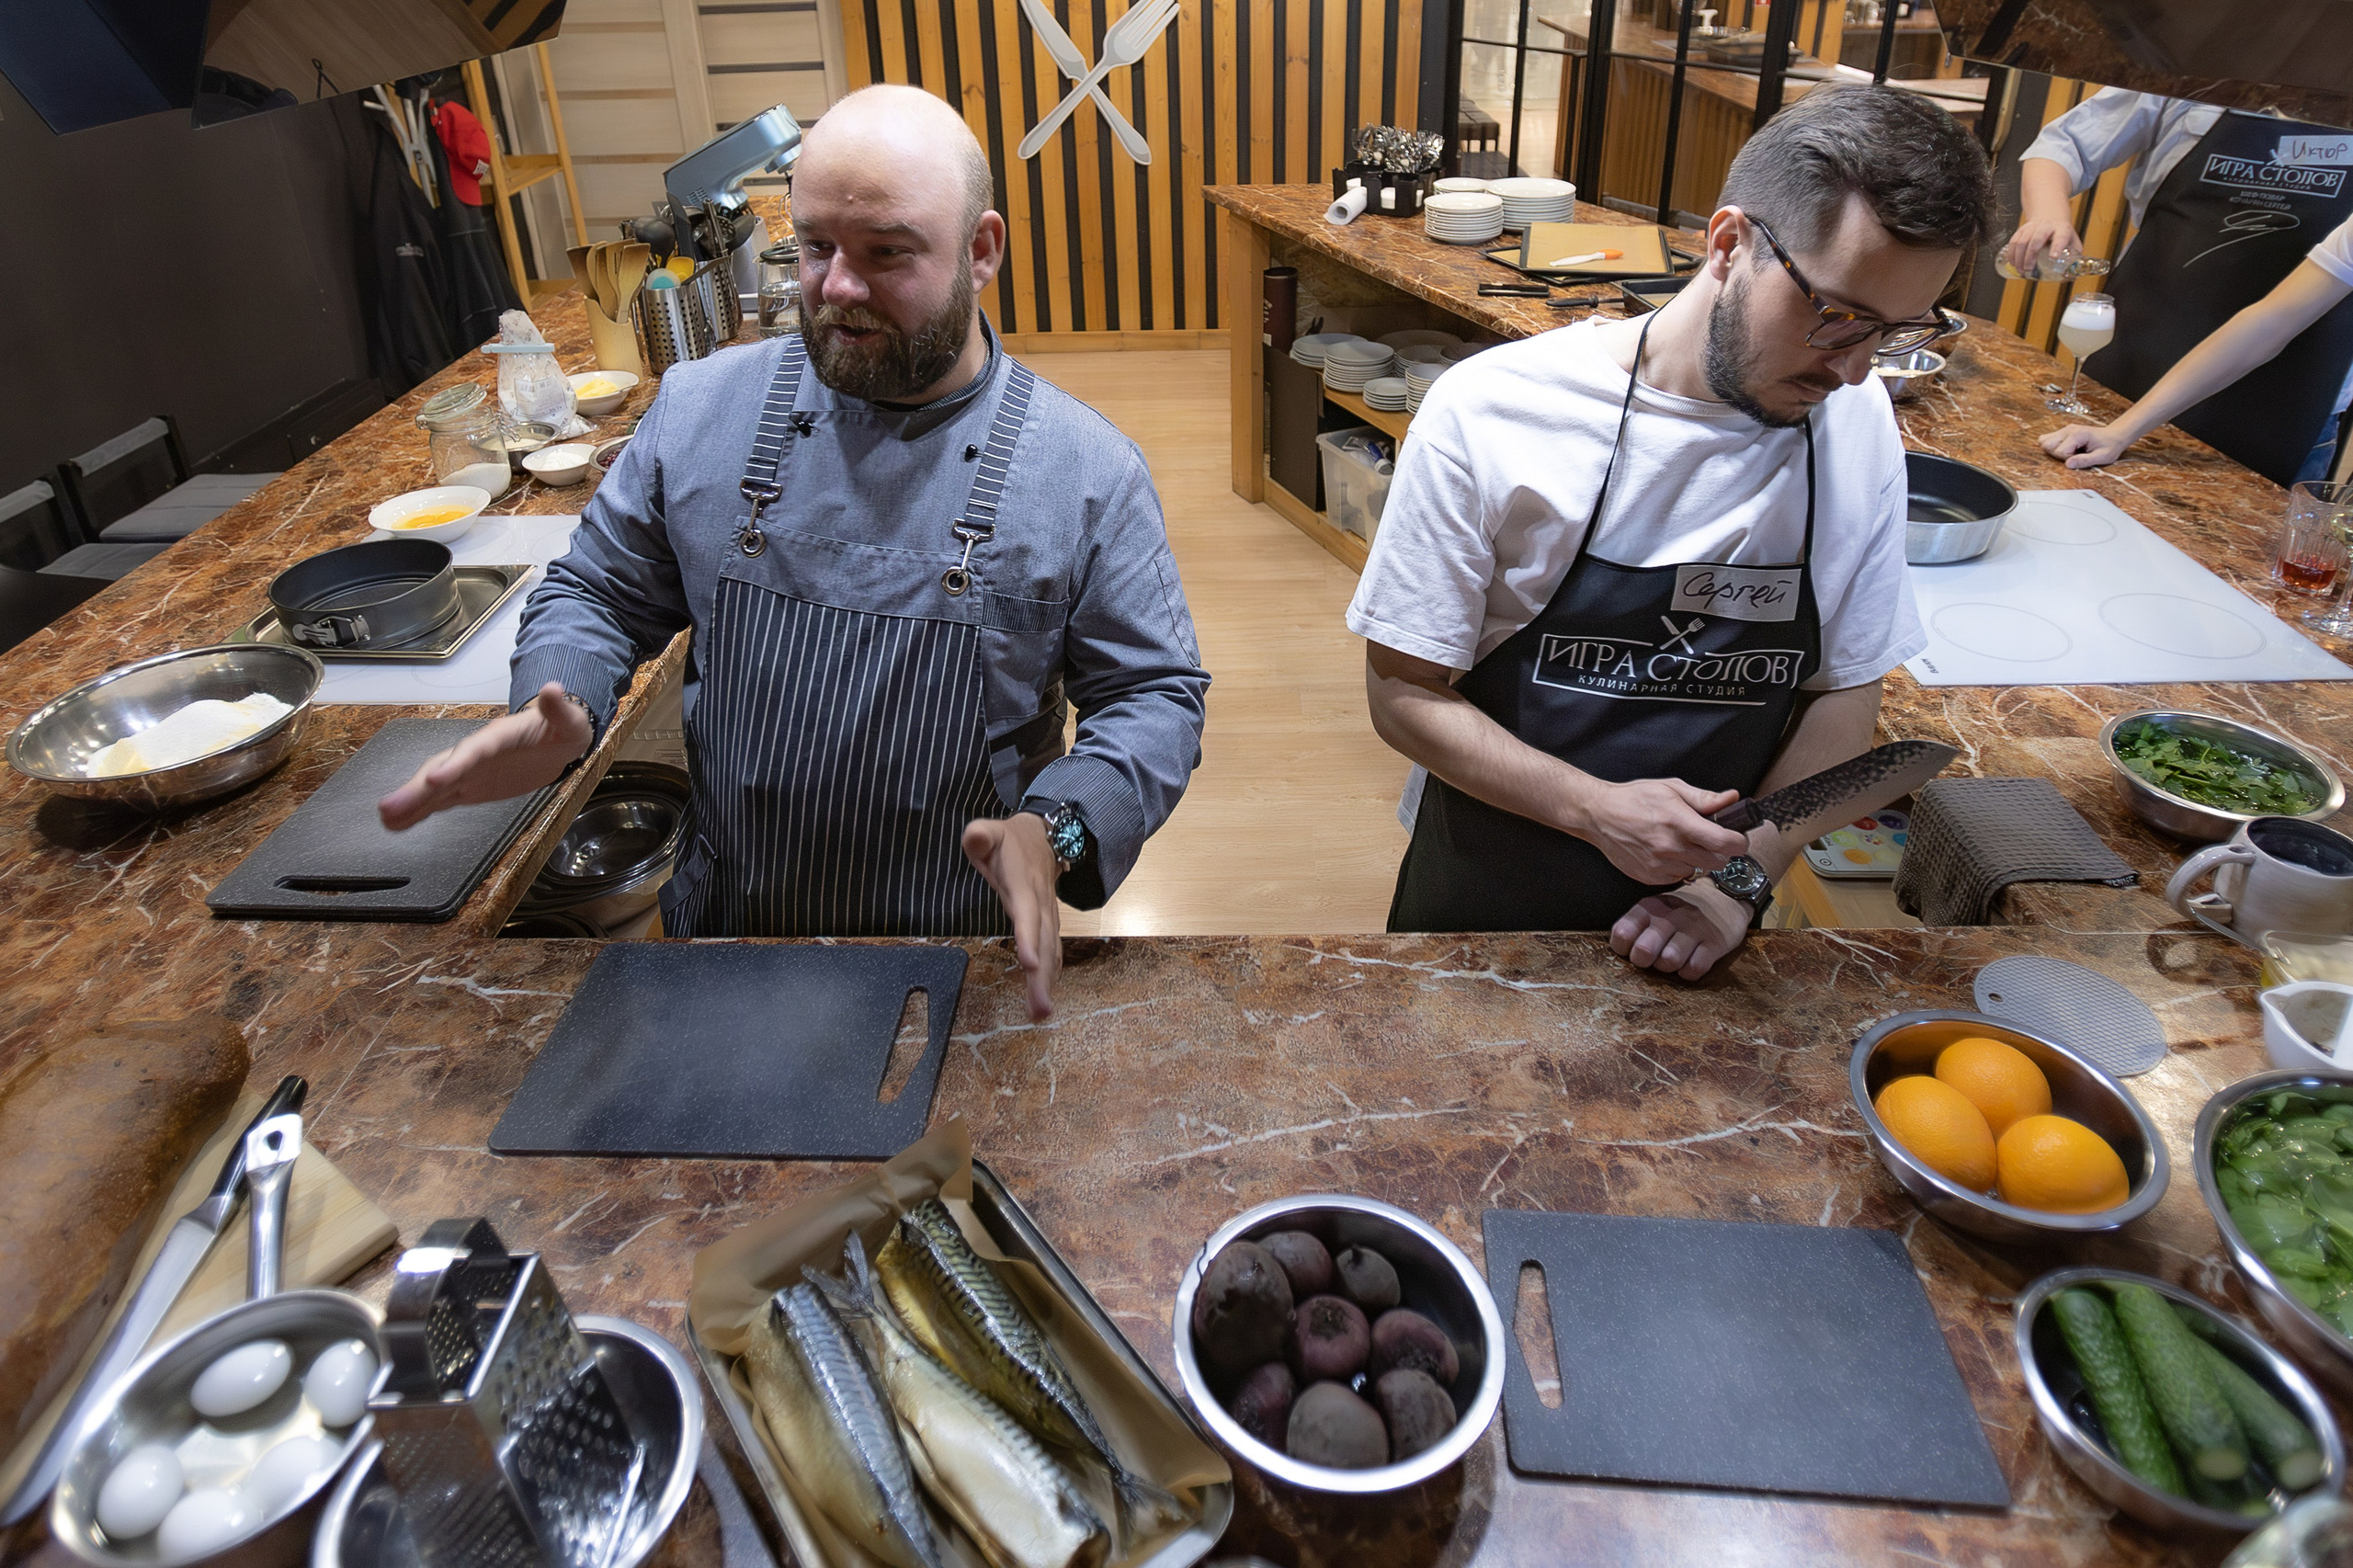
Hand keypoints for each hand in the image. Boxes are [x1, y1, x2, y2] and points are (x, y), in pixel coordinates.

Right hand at [377, 682, 591, 830]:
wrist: (555, 740)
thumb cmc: (560, 728)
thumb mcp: (569, 720)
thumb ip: (559, 709)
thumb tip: (554, 689)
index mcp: (498, 736)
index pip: (475, 750)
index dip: (455, 764)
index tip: (436, 779)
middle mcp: (477, 753)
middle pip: (443, 769)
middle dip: (418, 789)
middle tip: (391, 807)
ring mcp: (469, 771)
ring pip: (435, 787)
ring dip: (411, 802)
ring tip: (385, 817)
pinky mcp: (469, 787)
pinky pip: (441, 800)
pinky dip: (420, 812)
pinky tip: (397, 823)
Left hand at [962, 813, 1061, 1021]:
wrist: (1045, 837)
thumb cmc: (1009, 841)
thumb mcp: (991, 831)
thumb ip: (980, 835)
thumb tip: (975, 838)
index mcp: (1023, 884)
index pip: (1026, 913)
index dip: (1028, 937)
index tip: (1029, 964)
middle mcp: (1039, 904)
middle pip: (1043, 942)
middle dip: (1041, 976)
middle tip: (1039, 1009)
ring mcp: (1047, 916)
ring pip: (1051, 951)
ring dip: (1047, 982)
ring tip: (1040, 1012)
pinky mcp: (1047, 924)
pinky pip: (1053, 951)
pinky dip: (1051, 974)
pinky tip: (1045, 996)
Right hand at [1569, 777, 1747, 883]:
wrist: (1599, 816)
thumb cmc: (1635, 799)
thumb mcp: (1671, 788)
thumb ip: (1704, 798)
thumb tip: (1731, 799)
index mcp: (1679, 822)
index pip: (1723, 842)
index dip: (1738, 842)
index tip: (1738, 838)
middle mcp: (1670, 847)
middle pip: (1717, 862)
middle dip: (1719, 851)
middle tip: (1710, 839)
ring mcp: (1659, 865)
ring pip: (1698, 871)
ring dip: (1697, 860)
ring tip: (1681, 843)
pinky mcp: (1650, 877)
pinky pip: (1678, 878)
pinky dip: (1679, 867)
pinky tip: (1666, 852)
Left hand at [1609, 883, 1751, 979]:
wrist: (1725, 897)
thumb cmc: (1682, 910)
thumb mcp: (1656, 908)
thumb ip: (1636, 925)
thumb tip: (1619, 950)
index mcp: (1651, 907)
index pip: (1622, 933)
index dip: (1623, 948)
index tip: (1631, 949)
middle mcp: (1671, 916)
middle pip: (1644, 951)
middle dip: (1644, 962)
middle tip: (1652, 958)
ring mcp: (1695, 929)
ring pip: (1669, 961)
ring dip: (1668, 967)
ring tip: (1672, 959)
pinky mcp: (1716, 942)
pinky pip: (1695, 968)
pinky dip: (1689, 972)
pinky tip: (1690, 962)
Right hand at [2003, 217, 2083, 276]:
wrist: (2051, 217)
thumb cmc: (2062, 233)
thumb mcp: (2073, 242)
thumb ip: (2074, 257)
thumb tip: (2071, 276)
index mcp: (2062, 230)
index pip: (2060, 237)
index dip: (2056, 247)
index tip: (2053, 257)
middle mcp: (2047, 226)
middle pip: (2037, 239)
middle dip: (2030, 256)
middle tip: (2028, 269)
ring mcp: (2033, 227)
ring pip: (2023, 241)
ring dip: (2019, 257)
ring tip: (2020, 270)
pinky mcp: (2022, 229)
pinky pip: (2014, 241)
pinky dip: (2012, 254)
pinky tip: (2013, 263)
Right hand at [2040, 421, 2132, 468]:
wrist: (2115, 435)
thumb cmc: (2110, 446)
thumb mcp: (2102, 457)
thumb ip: (2084, 461)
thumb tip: (2067, 465)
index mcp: (2078, 435)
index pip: (2059, 451)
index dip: (2068, 459)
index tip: (2080, 457)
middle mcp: (2069, 430)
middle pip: (2047, 445)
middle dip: (2057, 454)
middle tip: (2074, 455)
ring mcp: (2065, 429)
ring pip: (2044, 441)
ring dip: (2054, 450)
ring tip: (2071, 451)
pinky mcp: (2064, 431)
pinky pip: (2047, 439)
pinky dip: (2053, 447)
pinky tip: (2067, 448)